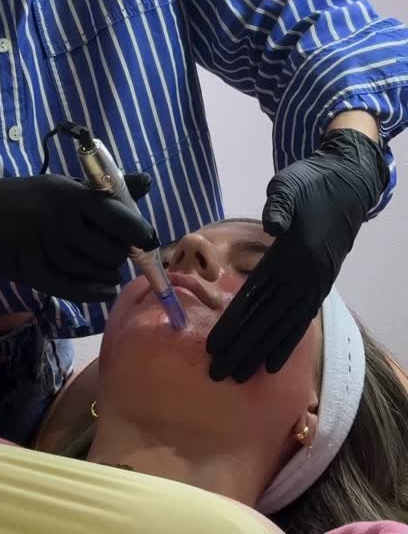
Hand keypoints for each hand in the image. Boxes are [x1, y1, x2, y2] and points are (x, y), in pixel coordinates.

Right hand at [0, 171, 155, 301]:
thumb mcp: (66, 185)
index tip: (147, 240)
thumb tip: (148, 182)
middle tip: (116, 253)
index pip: (117, 216)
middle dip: (120, 255)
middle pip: (110, 249)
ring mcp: (45, 246)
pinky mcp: (33, 271)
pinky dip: (95, 292)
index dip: (139, 232)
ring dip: (108, 274)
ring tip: (108, 270)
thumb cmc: (31, 198)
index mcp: (72, 194)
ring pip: (94, 271)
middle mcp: (60, 219)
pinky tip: (104, 290)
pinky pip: (74, 288)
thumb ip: (106, 190)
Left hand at [206, 128, 387, 381]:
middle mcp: (304, 277)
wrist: (346, 185)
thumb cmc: (310, 184)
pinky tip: (271, 363)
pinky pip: (301, 321)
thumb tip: (271, 224)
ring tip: (239, 375)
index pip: (256, 297)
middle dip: (241, 348)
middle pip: (267, 321)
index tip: (213, 346)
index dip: (234, 324)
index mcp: (292, 255)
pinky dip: (286, 344)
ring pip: (283, 327)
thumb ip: (279, 205)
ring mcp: (314, 284)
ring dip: (260, 352)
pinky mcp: (320, 285)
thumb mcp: (289, 186)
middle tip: (217, 373)